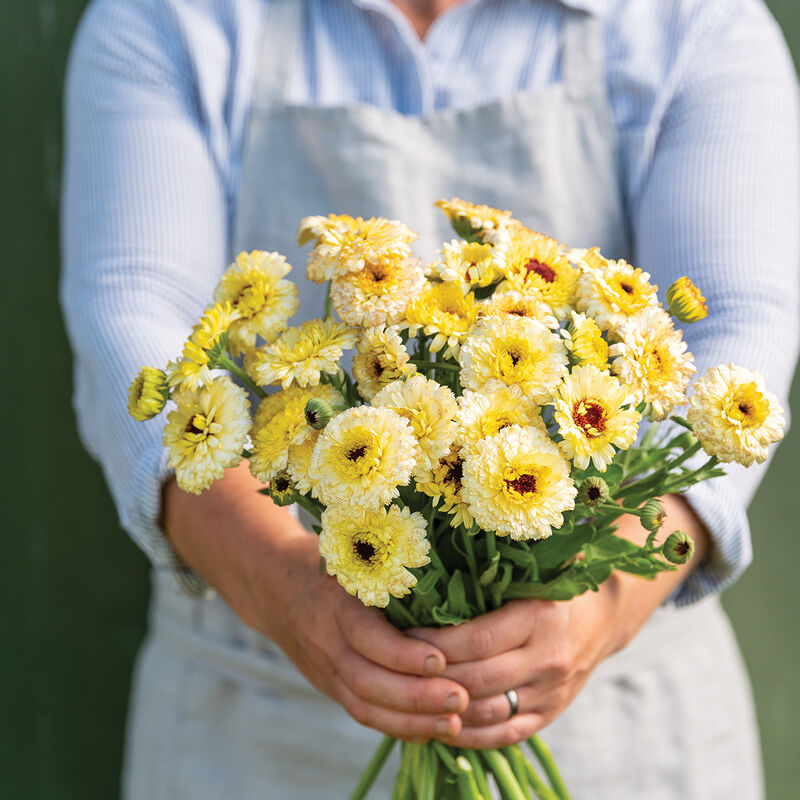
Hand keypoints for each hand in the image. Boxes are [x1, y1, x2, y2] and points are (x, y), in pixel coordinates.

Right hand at [163, 462, 468, 741]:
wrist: (270, 583)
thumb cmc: (328, 556)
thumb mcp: (349, 548)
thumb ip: (386, 559)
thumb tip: (453, 556)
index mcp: (332, 601)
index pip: (364, 636)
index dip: (401, 652)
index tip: (442, 659)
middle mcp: (325, 640)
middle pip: (367, 681)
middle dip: (416, 696)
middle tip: (461, 699)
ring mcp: (324, 668)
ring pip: (365, 706)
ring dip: (412, 720)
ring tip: (456, 725)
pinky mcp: (329, 685)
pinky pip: (362, 713)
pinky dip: (398, 726)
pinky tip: (433, 730)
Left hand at [408, 495, 709, 747]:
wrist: (603, 617)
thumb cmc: (549, 587)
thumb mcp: (527, 574)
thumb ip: (486, 578)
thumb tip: (426, 579)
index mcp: (538, 617)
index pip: (476, 640)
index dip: (434, 644)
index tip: (400, 638)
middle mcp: (548, 658)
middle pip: (477, 678)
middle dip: (431, 677)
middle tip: (395, 670)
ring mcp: (551, 692)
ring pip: (488, 711)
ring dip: (445, 709)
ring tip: (411, 697)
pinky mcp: (549, 714)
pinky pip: (505, 734)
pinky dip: (469, 735)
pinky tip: (442, 724)